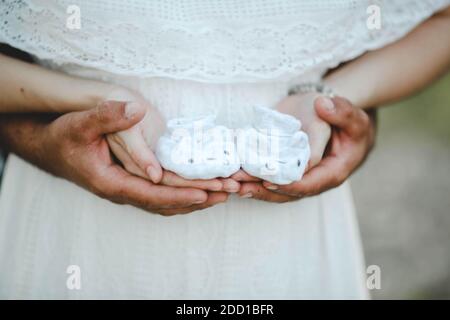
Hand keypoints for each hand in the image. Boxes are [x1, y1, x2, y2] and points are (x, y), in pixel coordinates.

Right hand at [1, 102, 229, 214]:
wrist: (49, 148)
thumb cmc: (63, 137)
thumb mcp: (80, 123)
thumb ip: (106, 116)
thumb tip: (136, 110)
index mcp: (112, 183)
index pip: (152, 195)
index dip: (180, 194)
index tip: (206, 191)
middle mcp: (123, 193)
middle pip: (166, 203)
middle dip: (198, 198)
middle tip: (228, 192)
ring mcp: (128, 191)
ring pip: (166, 203)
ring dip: (195, 199)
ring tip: (222, 194)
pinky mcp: (132, 185)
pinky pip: (162, 197)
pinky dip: (183, 195)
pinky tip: (200, 191)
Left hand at [236, 97, 375, 201]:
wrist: (338, 122)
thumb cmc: (349, 123)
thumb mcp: (353, 117)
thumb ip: (341, 112)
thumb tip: (322, 106)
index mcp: (332, 173)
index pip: (309, 184)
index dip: (288, 185)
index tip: (268, 182)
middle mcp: (312, 180)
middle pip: (285, 192)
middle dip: (261, 189)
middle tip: (237, 186)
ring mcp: (297, 177)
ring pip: (272, 187)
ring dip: (250, 185)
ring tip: (228, 182)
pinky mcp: (284, 168)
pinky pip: (267, 176)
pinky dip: (249, 175)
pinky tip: (230, 173)